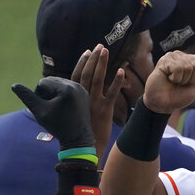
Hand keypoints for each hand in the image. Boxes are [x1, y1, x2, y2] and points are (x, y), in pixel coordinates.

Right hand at [12, 76, 93, 149]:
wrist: (78, 140)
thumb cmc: (58, 127)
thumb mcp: (40, 112)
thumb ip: (27, 97)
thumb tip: (14, 85)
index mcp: (67, 88)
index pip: (43, 82)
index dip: (39, 96)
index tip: (46, 109)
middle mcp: (76, 85)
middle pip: (51, 81)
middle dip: (46, 93)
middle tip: (51, 110)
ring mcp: (81, 89)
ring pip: (58, 84)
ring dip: (53, 94)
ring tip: (57, 110)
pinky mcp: (83, 93)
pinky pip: (67, 88)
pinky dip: (61, 95)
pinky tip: (63, 109)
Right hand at [72, 44, 123, 160]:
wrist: (86, 148)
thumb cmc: (78, 133)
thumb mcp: (73, 114)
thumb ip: (74, 101)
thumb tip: (74, 92)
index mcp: (74, 98)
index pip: (76, 75)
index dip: (82, 63)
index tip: (87, 52)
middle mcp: (82, 97)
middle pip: (86, 73)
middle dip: (93, 58)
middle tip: (99, 46)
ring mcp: (94, 102)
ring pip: (97, 79)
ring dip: (102, 64)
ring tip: (105, 51)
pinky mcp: (105, 109)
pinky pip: (111, 93)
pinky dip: (116, 81)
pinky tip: (122, 70)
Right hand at [142, 51, 194, 113]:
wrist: (163, 104)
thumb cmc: (179, 96)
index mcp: (192, 61)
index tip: (191, 83)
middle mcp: (183, 56)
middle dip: (192, 79)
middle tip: (181, 83)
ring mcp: (173, 56)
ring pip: (188, 67)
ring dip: (182, 80)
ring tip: (174, 82)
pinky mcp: (165, 60)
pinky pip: (178, 68)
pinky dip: (175, 78)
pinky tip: (169, 79)